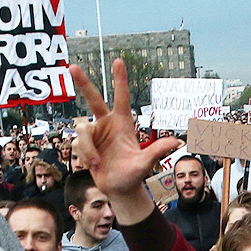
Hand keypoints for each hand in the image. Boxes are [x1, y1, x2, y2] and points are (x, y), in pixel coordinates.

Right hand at [70, 60, 183, 226]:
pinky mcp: (84, 145)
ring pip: (82, 129)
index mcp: (123, 123)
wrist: (118, 189)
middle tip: (72, 66)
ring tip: (96, 162)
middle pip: (93, 99)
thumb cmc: (134, 175)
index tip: (118, 61)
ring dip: (88, 147)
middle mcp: (106, 124)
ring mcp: (94, 134)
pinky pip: (77, 143)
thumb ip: (157, 150)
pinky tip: (93, 165)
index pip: (121, 97)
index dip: (120, 79)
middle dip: (83, 82)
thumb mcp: (146, 162)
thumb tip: (178, 142)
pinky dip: (85, 155)